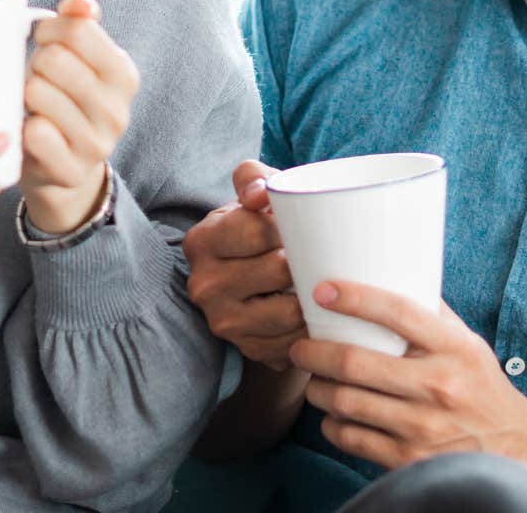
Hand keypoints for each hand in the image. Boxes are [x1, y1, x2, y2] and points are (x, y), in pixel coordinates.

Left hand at [21, 0, 139, 233]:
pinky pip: (34, 133)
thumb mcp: (82, 60)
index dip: (49, 30)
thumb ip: (81, 24)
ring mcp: (97, 144)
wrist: (66, 168)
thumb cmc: (66, 99)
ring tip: (32, 105)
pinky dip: (22, 127)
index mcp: (124, 75)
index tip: (43, 43)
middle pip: (53, 59)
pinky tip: (27, 129)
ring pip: (37, 93)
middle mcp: (117, 110)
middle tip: (36, 77)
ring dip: (24, 94)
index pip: (78, 29)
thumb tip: (79, 3)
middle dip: (34, 63)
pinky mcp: (71, 171)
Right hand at [185, 161, 305, 370]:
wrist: (249, 278)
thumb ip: (253, 178)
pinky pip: (294, 342)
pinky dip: (313, 327)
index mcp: (202, 241)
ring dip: (315, 297)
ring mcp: (224, 322)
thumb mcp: (251, 195)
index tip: (301, 224)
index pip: (257, 231)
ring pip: (290, 311)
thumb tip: (260, 195)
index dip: (290, 226)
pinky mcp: (248, 349)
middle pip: (277, 270)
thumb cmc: (256, 227)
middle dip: (305, 259)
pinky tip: (319, 310)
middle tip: (321, 251)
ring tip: (324, 280)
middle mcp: (204, 285)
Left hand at [289, 281, 526, 482]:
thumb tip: (385, 272)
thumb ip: (430, 314)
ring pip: (346, 402)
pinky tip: (333, 414)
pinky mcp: (409, 460)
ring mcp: (423, 427)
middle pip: (356, 363)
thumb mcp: (467, 343)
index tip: (322, 290)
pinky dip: (332, 424)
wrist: (513, 446)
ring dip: (317, 389)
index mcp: (453, 348)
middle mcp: (439, 386)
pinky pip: (351, 438)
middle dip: (314, 352)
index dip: (355, 298)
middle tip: (299, 347)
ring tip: (313, 380)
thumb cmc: (480, 385)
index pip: (398, 313)